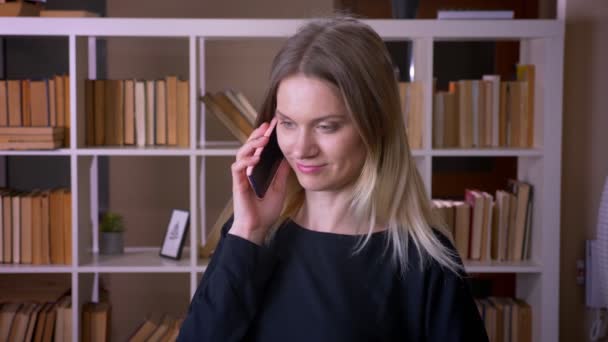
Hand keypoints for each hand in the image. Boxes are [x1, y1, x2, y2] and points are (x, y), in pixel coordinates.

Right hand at [229, 119, 290, 244]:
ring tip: (263, 139)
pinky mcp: (237, 184)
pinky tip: (255, 158)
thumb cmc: (264, 212)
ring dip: (251, 145)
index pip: (259, 149)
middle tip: (268, 126)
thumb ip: (281, 173)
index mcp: (257, 171)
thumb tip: (288, 158)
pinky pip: (237, 168)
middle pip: (248, 147)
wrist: (257, 228)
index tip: (273, 126)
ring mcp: (241, 177)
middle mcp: (247, 171)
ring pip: (241, 153)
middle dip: (257, 134)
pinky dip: (245, 161)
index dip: (264, 136)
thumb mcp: (278, 188)